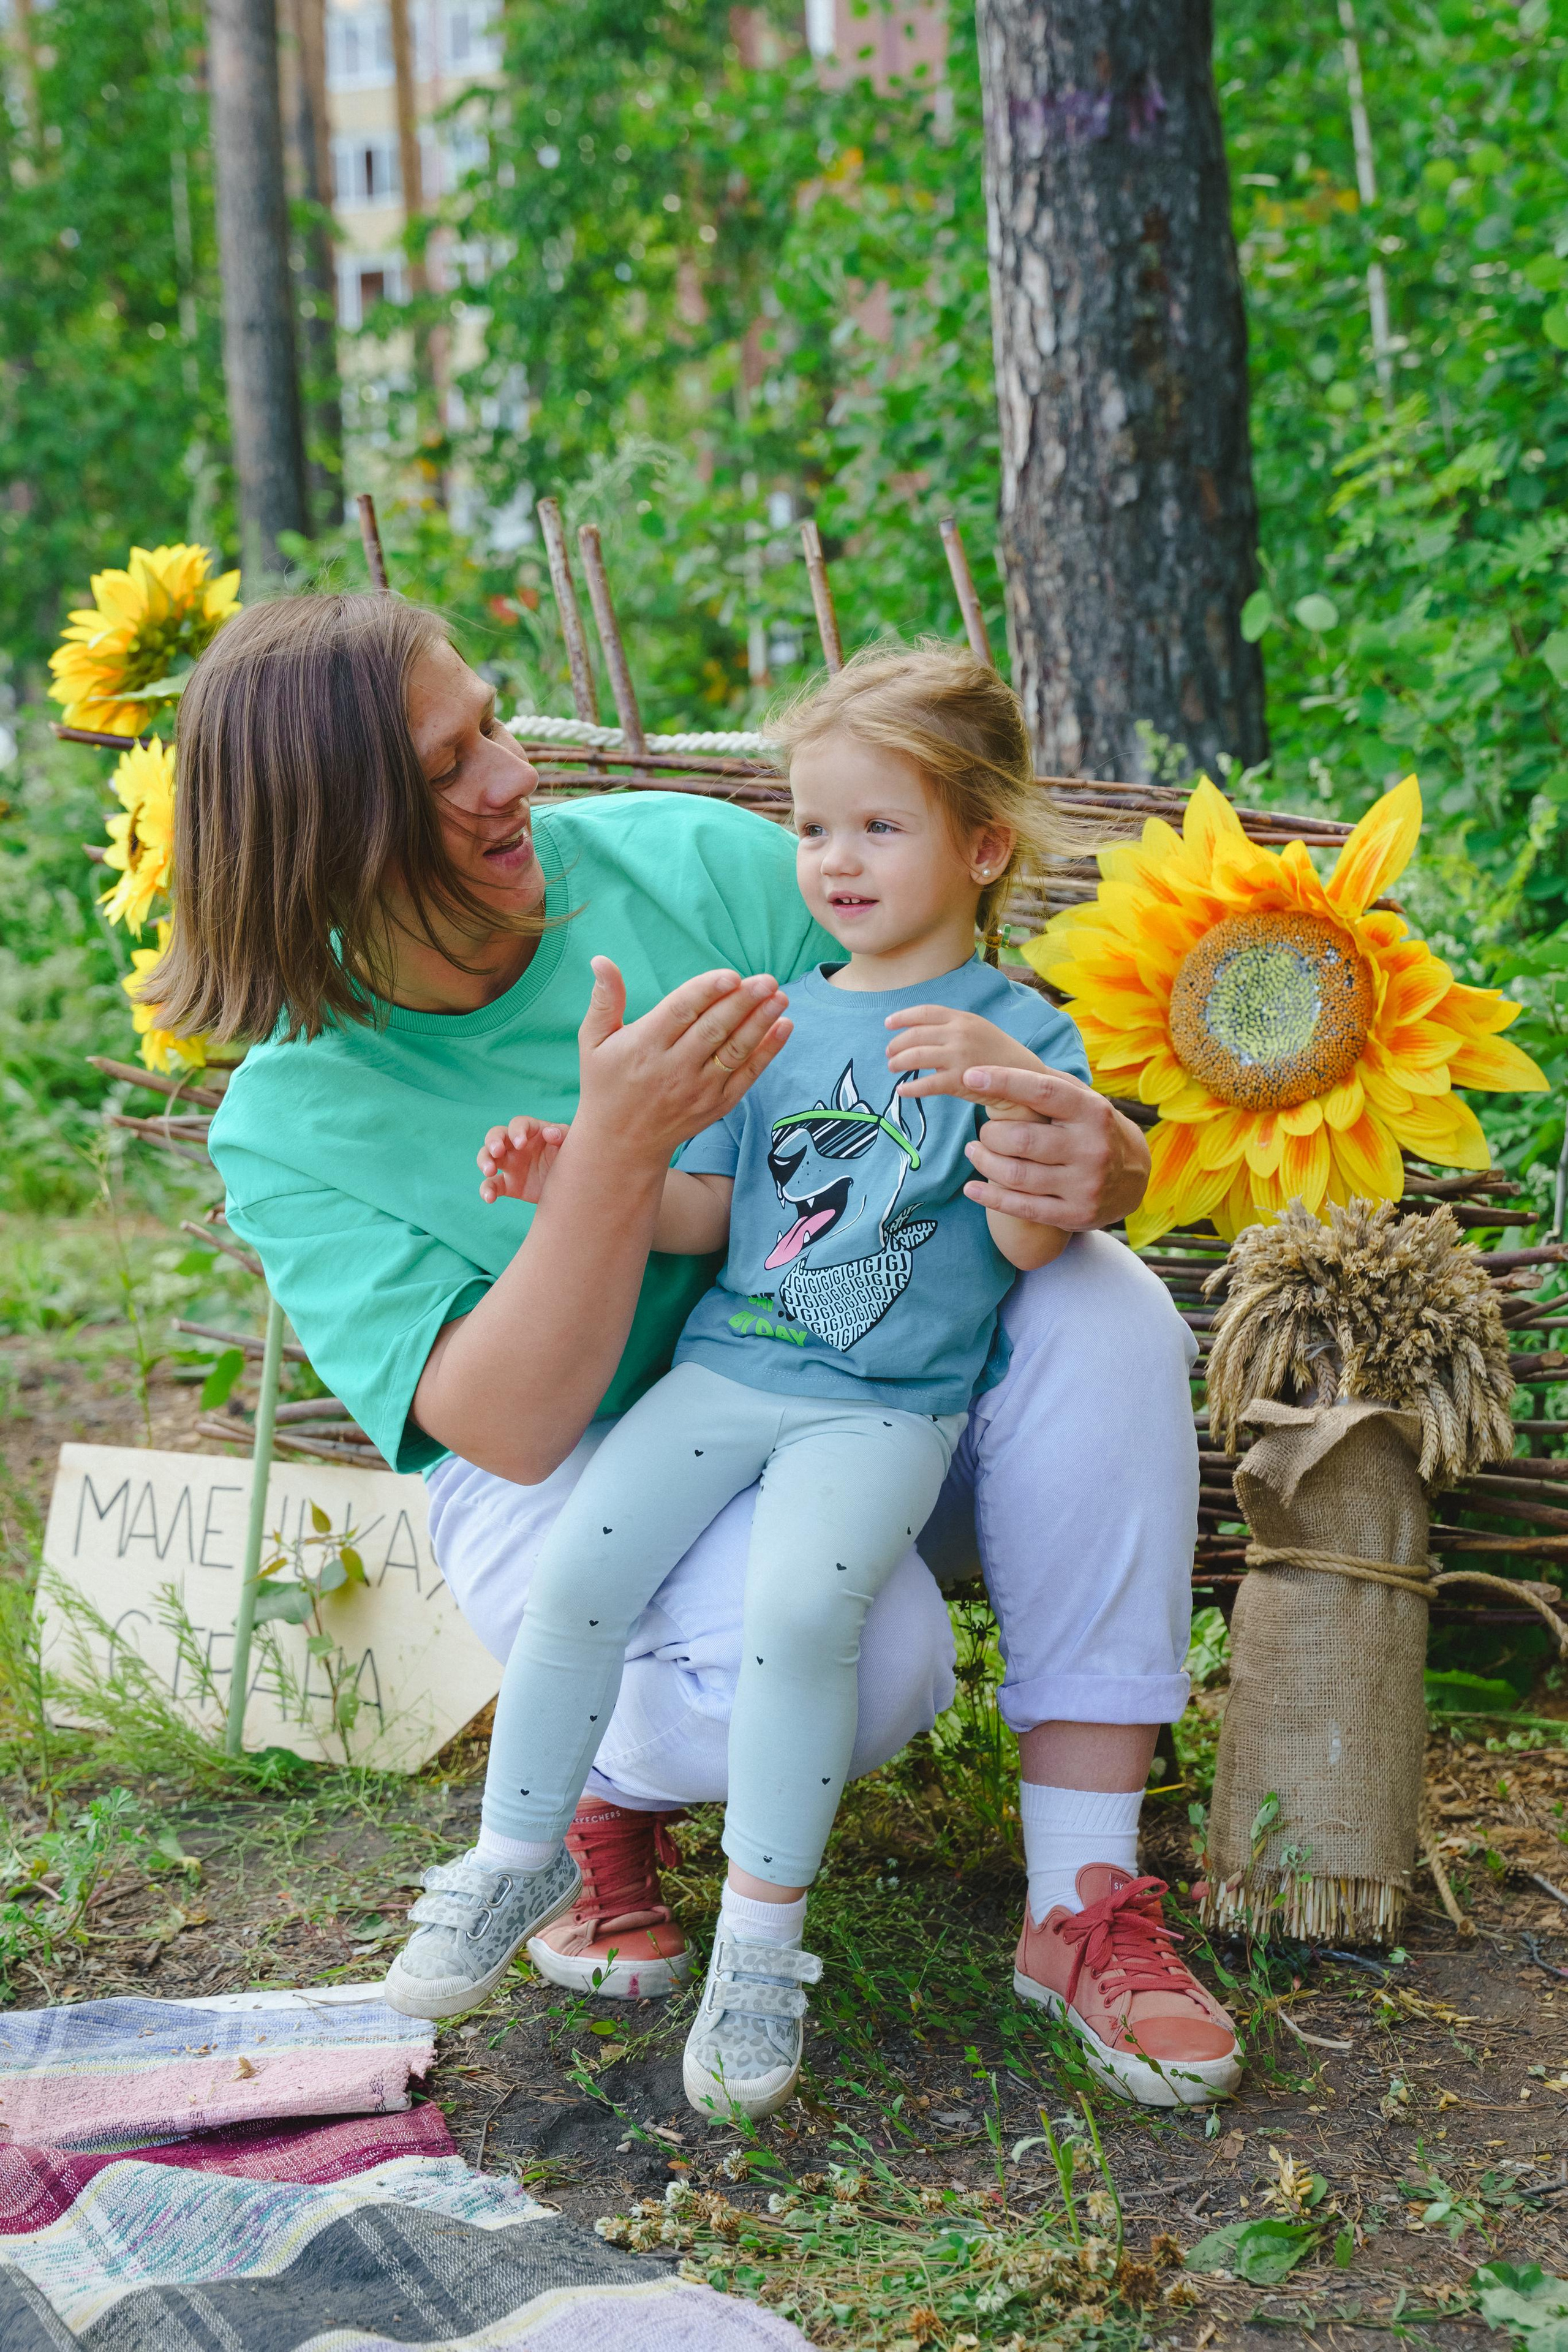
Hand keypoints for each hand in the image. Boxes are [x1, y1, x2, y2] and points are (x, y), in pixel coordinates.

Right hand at [479, 1115, 567, 1205]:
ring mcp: (510, 1165)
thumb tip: (549, 1133)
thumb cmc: (570, 1160)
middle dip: (493, 1141)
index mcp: (532, 1132)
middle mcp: (517, 1146)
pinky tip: (489, 1198)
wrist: (572, 1189)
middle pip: (496, 1135)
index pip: (518, 1124)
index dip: (517, 1131)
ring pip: (487, 1157)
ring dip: (484, 1161)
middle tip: (497, 1151)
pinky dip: (486, 1190)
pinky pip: (491, 1185)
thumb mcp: (571, 1146)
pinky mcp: (508, 1184)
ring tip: (489, 1171)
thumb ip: (562, 1136)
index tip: (521, 1144)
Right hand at [575, 957, 791, 1162]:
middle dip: (743, 1003)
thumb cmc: (606, 1084)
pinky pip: (747, 1075)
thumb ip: (604, 1000)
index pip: (680, 1012)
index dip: (707, 992)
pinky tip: (784, 1027)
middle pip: (713, 1029)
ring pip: (735, 1051)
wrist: (622, 1144)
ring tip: (780, 997)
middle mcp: (673, 1069)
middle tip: (766, 980)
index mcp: (644, 1046)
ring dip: (761, 1023)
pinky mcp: (717, 1105)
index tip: (731, 975)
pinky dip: (768, 1052)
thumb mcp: (594, 1042)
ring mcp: (699, 1089)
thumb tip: (601, 960)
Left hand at [884, 1006, 1042, 1100]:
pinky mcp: (961, 1080)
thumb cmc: (998, 1056)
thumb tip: (919, 1032)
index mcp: (963, 1018)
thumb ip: (952, 1028)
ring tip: (892, 1069)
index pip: (925, 1012)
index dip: (902, 1017)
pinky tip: (902, 1091)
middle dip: (896, 1045)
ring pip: (916, 1057)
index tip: (887, 1024)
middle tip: (889, 1054)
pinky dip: (910, 1088)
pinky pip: (927, 1084)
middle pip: (915, 1035)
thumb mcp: (978, 1031)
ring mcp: (960, 1056)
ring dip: (899, 1063)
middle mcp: (960, 1033)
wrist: (1025, 1079)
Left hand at [959, 1066, 1150, 1231]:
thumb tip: (1003, 1061)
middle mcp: (1091, 1148)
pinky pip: (1021, 1207)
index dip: (1004, 1082)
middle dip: (990, 1133)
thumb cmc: (1092, 1129)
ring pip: (1016, 1175)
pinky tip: (972, 1188)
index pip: (1042, 1092)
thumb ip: (1050, 1083)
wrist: (1133, 1179)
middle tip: (984, 1132)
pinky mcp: (1075, 1214)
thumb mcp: (1083, 1100)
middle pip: (1021, 1139)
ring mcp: (1084, 1184)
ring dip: (984, 1161)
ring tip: (974, 1151)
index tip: (970, 1076)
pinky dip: (990, 1197)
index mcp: (1092, 1112)